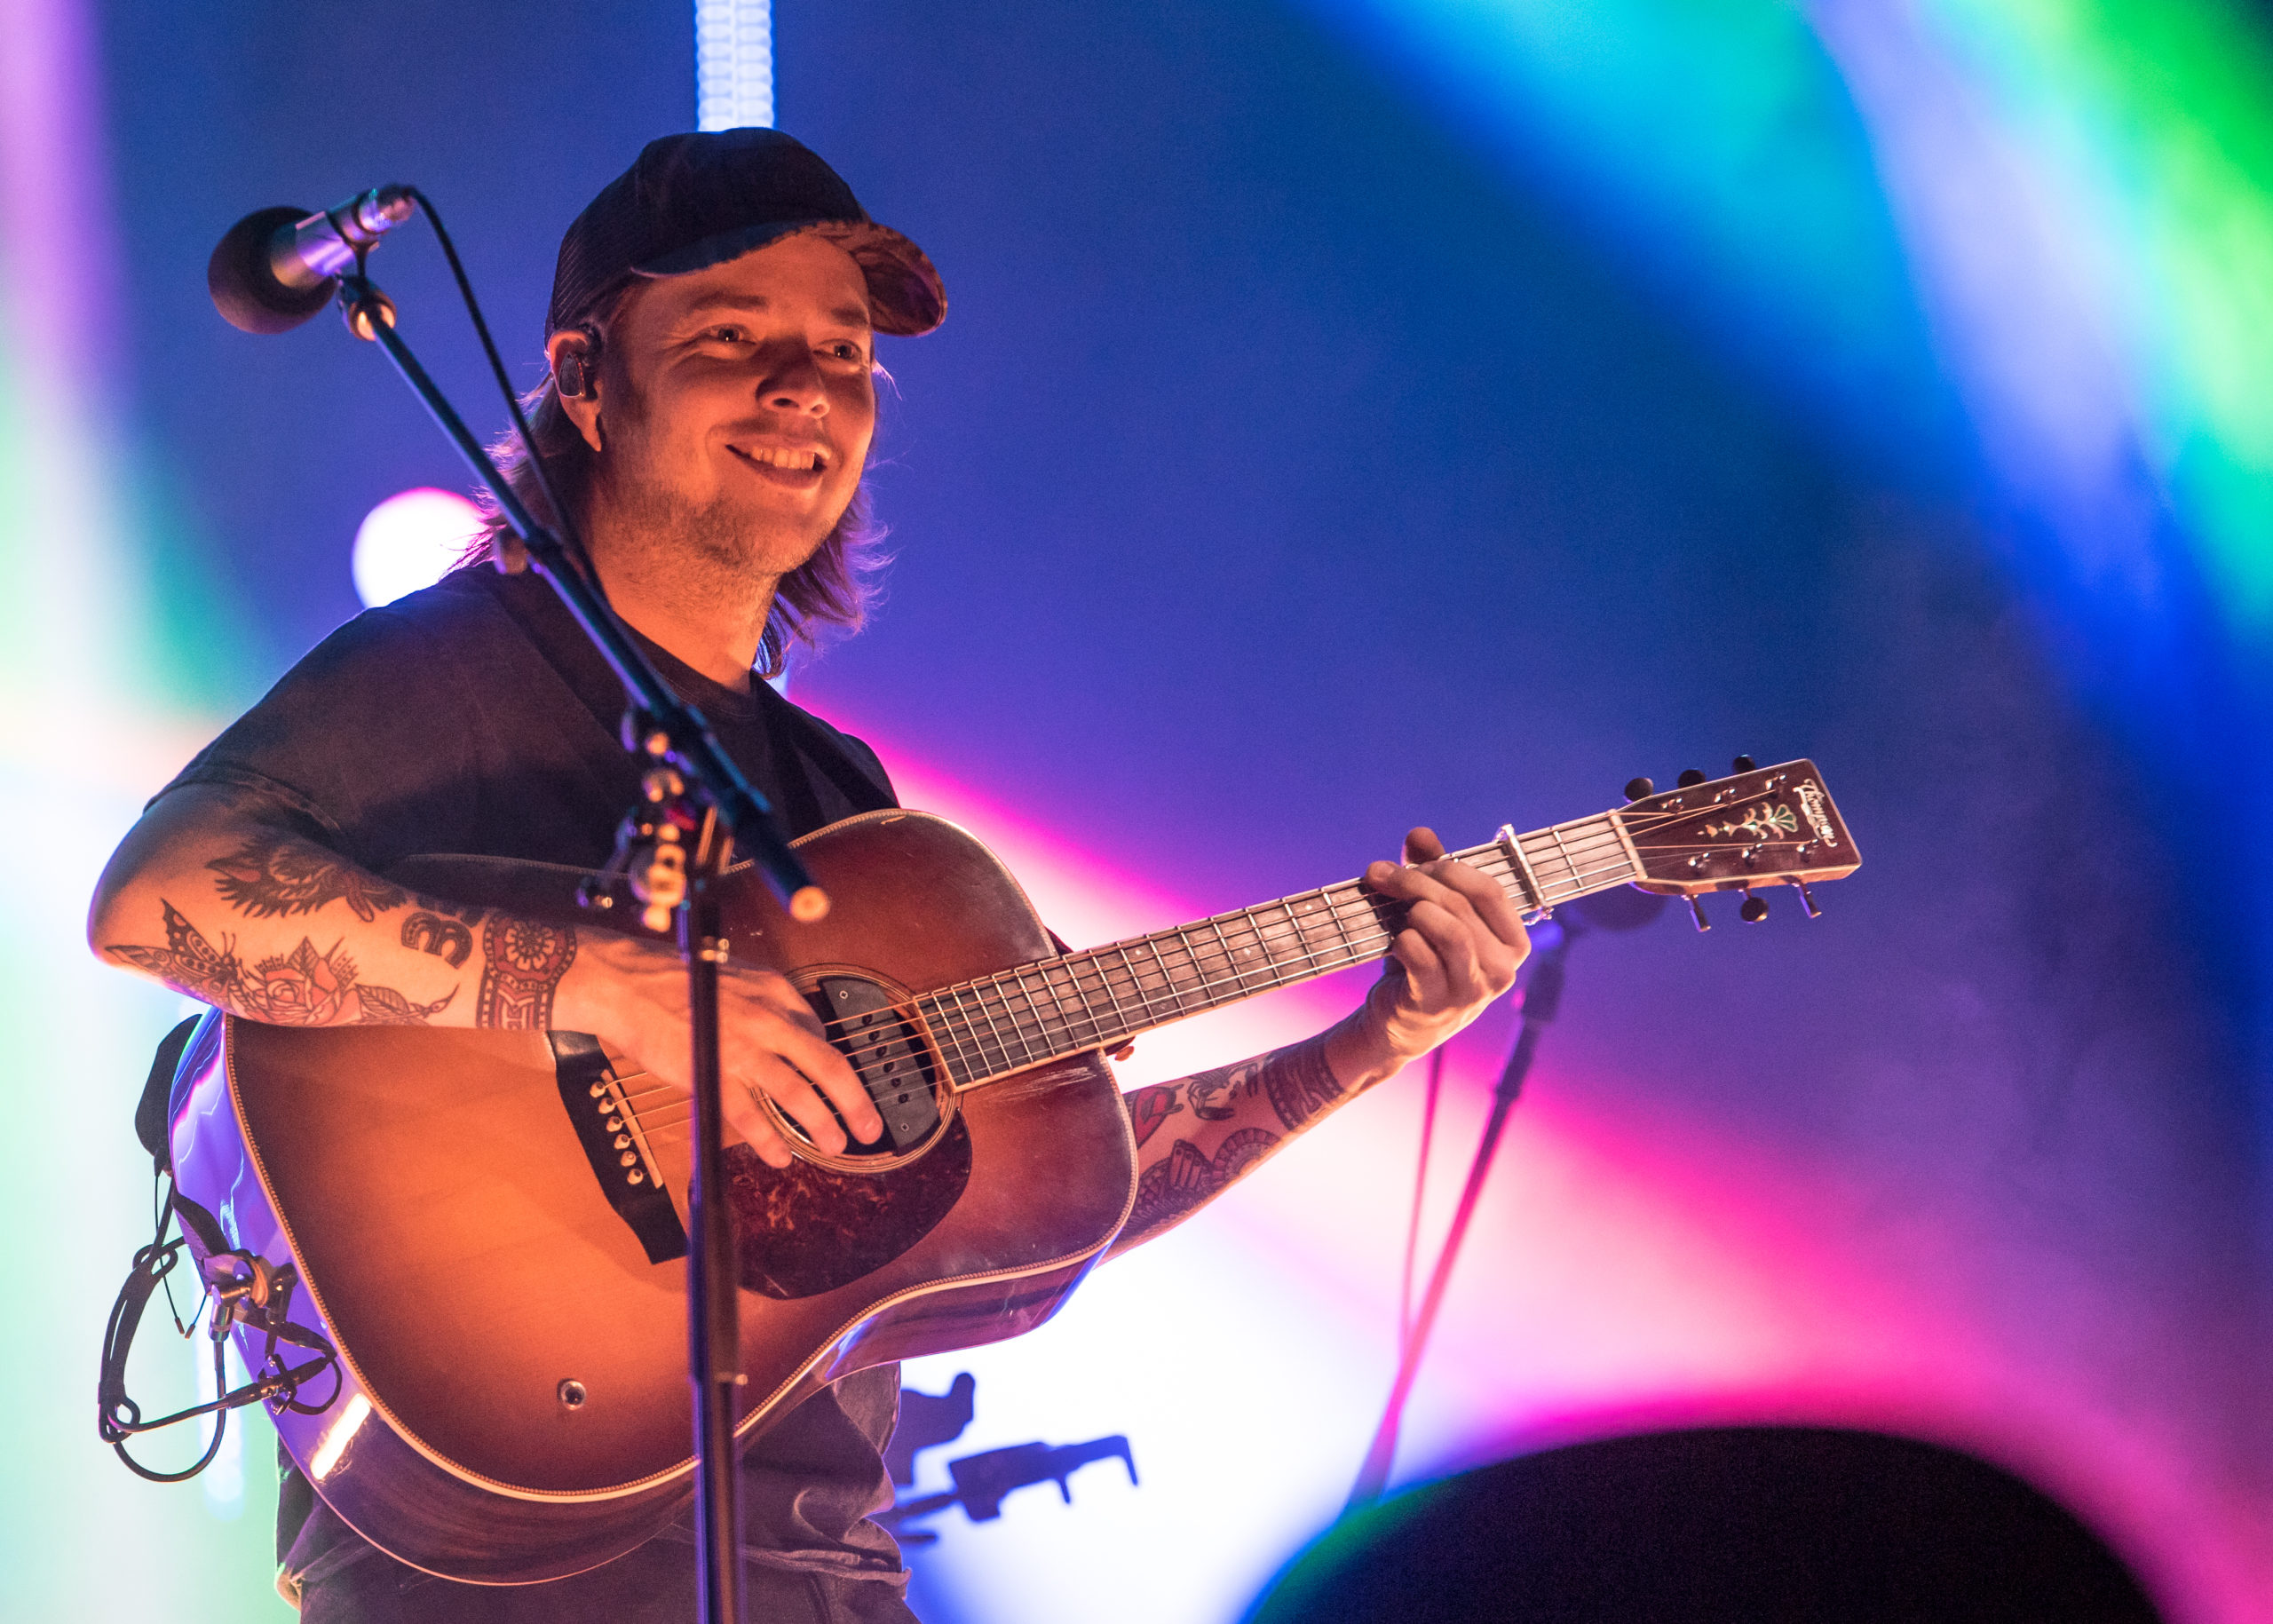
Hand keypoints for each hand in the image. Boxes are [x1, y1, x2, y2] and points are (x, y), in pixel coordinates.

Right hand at [561, 932, 882, 1168]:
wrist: (627, 984)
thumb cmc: (676, 978)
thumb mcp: (737, 976)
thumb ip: (768, 1003)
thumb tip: (797, 1032)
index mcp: (775, 992)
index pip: (820, 1034)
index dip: (834, 1066)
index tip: (842, 1088)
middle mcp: (767, 1020)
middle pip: (828, 1066)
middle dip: (856, 1102)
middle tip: (870, 1127)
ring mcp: (741, 1050)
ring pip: (797, 1095)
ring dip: (821, 1126)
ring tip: (834, 1146)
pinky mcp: (711, 1075)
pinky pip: (749, 1117)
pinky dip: (769, 1141)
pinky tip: (780, 1156)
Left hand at [1352, 828, 1529, 1072]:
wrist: (1401, 1022)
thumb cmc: (1425, 959)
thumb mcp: (1432, 912)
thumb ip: (1431, 871)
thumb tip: (1420, 834)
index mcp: (1513, 942)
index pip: (1490, 890)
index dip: (1449, 868)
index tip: (1414, 864)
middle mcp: (1502, 969)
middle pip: (1461, 905)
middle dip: (1415, 882)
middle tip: (1380, 874)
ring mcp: (1472, 990)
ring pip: (1448, 930)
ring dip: (1412, 911)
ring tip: (1395, 914)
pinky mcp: (1437, 1004)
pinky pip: (1419, 955)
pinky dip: (1402, 940)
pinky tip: (1396, 943)